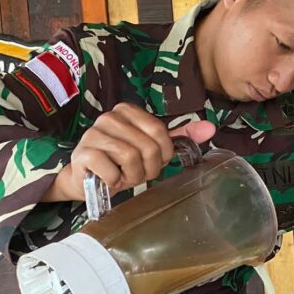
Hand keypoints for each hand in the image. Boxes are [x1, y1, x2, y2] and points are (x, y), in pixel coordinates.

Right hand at [42, 104, 215, 200]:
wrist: (86, 179)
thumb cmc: (120, 163)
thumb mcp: (151, 148)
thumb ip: (178, 137)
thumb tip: (210, 128)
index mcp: (127, 111)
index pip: (159, 131)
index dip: (162, 154)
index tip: (152, 161)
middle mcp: (109, 118)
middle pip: (147, 147)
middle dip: (147, 168)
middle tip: (136, 173)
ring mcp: (93, 134)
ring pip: (130, 158)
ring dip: (132, 176)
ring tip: (123, 176)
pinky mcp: (83, 154)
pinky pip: (112, 172)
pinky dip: (115, 182)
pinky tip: (109, 180)